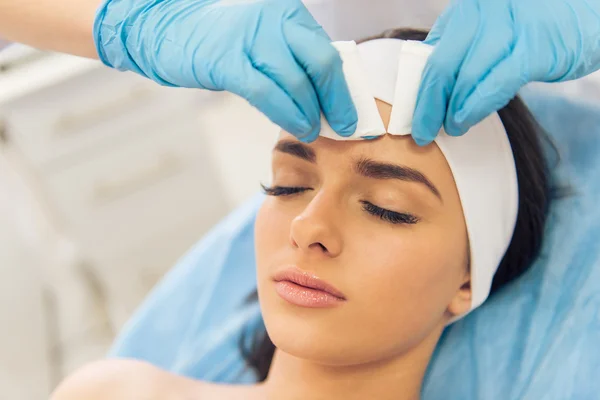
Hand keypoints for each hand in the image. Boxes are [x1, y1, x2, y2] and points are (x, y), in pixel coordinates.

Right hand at [94, 0, 356, 141]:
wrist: (169, 29)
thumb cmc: (222, 41)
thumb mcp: (265, 41)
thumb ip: (293, 62)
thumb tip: (324, 99)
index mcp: (289, 14)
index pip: (328, 53)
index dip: (344, 87)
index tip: (354, 112)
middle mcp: (275, 20)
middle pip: (321, 65)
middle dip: (337, 102)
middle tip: (345, 127)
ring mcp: (252, 39)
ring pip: (297, 84)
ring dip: (311, 115)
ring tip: (314, 132)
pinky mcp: (228, 61)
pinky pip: (268, 95)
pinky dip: (287, 115)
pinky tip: (295, 127)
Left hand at [412, 0, 599, 143]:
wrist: (588, 11)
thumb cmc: (533, 28)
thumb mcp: (489, 30)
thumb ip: (460, 51)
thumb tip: (426, 88)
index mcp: (467, 10)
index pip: (428, 55)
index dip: (415, 90)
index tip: (408, 117)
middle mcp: (483, 12)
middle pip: (440, 67)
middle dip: (427, 106)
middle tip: (422, 132)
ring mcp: (509, 27)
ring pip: (465, 78)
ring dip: (452, 111)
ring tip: (450, 128)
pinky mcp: (535, 48)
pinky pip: (495, 85)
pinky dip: (476, 108)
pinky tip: (467, 120)